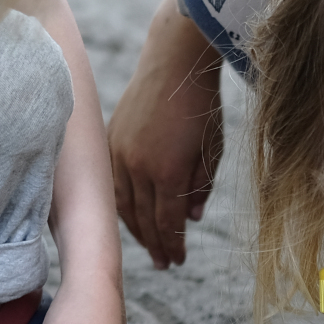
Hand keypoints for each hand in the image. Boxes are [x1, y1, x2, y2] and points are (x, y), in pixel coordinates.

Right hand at [108, 0, 223, 268]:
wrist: (173, 60)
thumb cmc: (201, 104)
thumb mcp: (213, 149)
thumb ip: (201, 186)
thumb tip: (190, 217)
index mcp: (167, 172)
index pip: (167, 222)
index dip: (173, 245)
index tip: (178, 261)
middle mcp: (138, 167)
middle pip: (143, 219)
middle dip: (155, 244)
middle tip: (164, 263)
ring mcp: (119, 154)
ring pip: (123, 204)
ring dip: (135, 228)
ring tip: (149, 244)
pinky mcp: (110, 140)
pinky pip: (112, 183)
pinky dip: (121, 203)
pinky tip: (129, 213)